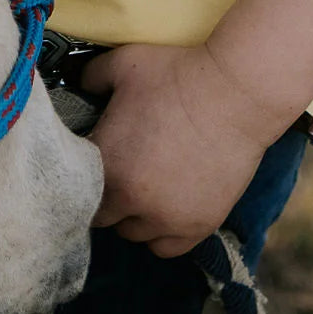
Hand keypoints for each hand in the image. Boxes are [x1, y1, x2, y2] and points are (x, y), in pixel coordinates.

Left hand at [80, 43, 282, 257]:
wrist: (237, 92)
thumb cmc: (179, 75)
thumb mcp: (123, 65)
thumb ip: (90, 78)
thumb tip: (78, 84)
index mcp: (105, 164)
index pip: (75, 189)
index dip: (82, 177)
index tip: (96, 165)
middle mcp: (131, 200)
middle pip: (101, 217)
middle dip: (106, 197)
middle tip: (121, 174)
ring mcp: (166, 218)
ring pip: (132, 234)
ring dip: (133, 216)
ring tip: (146, 188)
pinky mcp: (198, 226)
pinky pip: (166, 248)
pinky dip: (161, 234)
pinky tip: (165, 209)